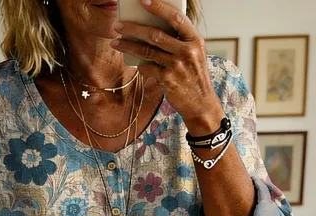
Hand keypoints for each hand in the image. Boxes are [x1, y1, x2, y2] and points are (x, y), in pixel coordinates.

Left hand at [111, 0, 222, 128]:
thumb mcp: (194, 54)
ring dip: (128, 45)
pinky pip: (147, 68)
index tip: (142, 0)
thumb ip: (178, 41)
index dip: (159, 7)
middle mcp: (187, 51)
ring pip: (147, 51)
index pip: (175, 18)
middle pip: (155, 34)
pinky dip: (140, 65)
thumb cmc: (193, 75)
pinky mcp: (168, 80)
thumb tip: (150, 28)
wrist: (200, 103)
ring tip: (116, 42)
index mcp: (195, 40)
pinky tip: (135, 63)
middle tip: (118, 25)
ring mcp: (177, 66)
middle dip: (133, 28)